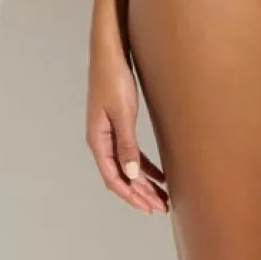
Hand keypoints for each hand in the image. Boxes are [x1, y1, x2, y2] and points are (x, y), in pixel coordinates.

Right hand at [85, 41, 169, 214]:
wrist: (110, 51)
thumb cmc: (115, 78)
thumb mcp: (124, 113)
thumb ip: (127, 144)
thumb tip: (131, 174)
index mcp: (98, 139)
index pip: (113, 178)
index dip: (131, 195)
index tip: (148, 207)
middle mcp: (101, 140)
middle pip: (120, 176)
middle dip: (140, 194)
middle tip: (161, 208)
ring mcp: (108, 133)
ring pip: (126, 167)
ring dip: (143, 183)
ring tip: (162, 197)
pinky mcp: (118, 124)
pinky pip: (130, 153)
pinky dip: (144, 166)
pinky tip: (159, 174)